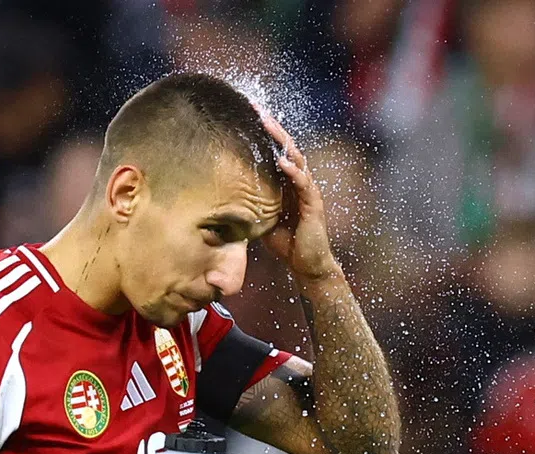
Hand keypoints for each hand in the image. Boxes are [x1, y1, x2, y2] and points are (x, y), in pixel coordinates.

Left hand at [259, 112, 340, 281]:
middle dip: (271, 127)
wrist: (306, 264)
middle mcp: (298, 181)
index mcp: (285, 182)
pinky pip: (304, 183)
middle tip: (256, 108)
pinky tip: (283, 161)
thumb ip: (248, 205)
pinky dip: (294, 171)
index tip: (247, 114)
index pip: (274, 151)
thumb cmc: (285, 242)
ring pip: (296, 159)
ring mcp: (307, 191)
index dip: (262, 133)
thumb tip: (220, 200)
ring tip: (268, 125)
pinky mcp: (313, 204)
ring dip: (282, 141)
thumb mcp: (261, 219)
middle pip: (285, 147)